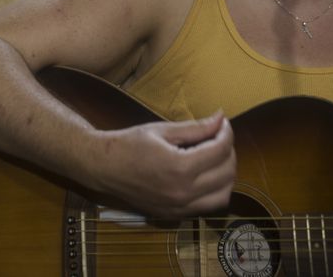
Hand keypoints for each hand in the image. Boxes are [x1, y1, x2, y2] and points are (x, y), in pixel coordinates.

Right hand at [88, 112, 235, 218]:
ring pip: (223, 195)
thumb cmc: (129, 144)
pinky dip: (214, 191)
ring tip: (214, 158)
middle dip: (229, 151)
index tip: (222, 123)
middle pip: (227, 173)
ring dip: (225, 175)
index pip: (221, 150)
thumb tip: (221, 118)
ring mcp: (180, 207)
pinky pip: (207, 206)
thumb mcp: (162, 131)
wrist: (103, 168)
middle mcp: (184, 192)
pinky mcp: (175, 215)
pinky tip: (203, 175)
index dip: (226, 133)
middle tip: (218, 137)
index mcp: (180, 167)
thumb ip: (195, 128)